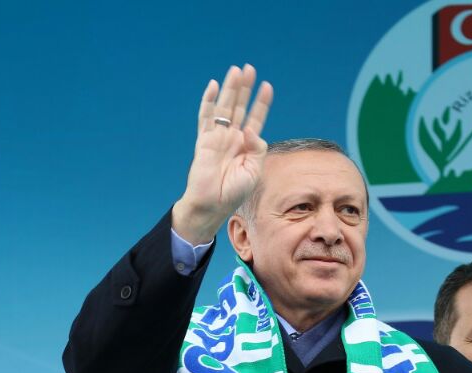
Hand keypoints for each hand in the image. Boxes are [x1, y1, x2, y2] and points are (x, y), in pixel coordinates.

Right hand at [170, 64, 272, 244]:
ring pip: (225, 107)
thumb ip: (257, 148)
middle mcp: (232, 138)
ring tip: (236, 70)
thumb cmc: (234, 193)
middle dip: (245, 88)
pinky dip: (209, 101)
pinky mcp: (204, 140)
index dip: (261, 103)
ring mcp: (218, 137)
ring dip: (231, 89)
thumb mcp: (254, 171)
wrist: (211, 205)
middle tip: (250, 68)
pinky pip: (206, 117)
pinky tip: (214, 86)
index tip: (267, 86)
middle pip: (240, 107)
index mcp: (246, 146)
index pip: (256, 118)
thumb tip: (250, 128)